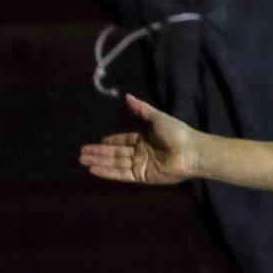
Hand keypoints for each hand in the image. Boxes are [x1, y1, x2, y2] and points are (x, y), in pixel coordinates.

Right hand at [78, 93, 199, 185]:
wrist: (191, 151)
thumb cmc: (176, 132)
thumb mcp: (157, 118)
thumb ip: (141, 109)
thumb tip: (127, 96)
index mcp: (145, 138)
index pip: (122, 141)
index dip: (109, 142)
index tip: (96, 142)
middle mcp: (141, 152)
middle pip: (115, 152)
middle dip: (98, 152)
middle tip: (81, 153)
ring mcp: (140, 165)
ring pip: (115, 163)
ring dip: (99, 161)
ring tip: (83, 160)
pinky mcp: (142, 176)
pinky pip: (121, 174)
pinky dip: (107, 172)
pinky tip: (94, 169)